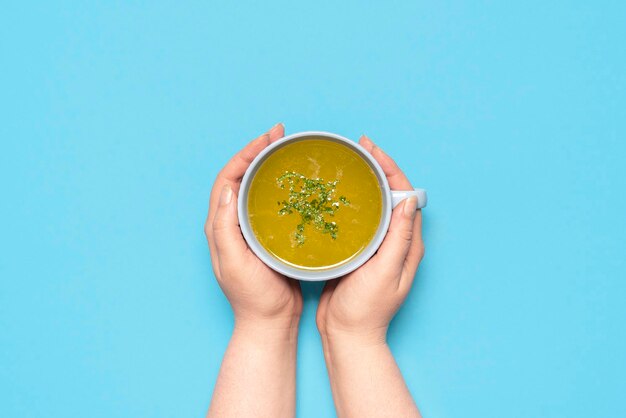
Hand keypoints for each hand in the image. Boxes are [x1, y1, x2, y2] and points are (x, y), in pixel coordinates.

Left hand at [205, 124, 302, 329]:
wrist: (269, 322)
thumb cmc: (252, 296)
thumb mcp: (234, 262)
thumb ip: (225, 228)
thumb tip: (228, 190)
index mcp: (220, 225)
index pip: (227, 178)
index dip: (245, 154)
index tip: (267, 138)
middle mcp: (232, 223)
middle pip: (241, 176)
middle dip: (258, 152)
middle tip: (280, 135)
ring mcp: (250, 229)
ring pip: (256, 187)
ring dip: (269, 166)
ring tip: (288, 149)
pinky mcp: (267, 236)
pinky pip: (271, 203)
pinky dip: (282, 187)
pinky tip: (298, 182)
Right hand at [316, 134, 424, 344]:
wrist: (347, 336)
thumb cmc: (367, 310)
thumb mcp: (385, 272)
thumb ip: (398, 238)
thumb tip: (409, 199)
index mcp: (406, 243)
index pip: (404, 195)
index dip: (390, 169)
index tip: (372, 150)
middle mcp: (394, 241)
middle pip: (389, 195)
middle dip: (376, 169)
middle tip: (357, 150)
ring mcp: (375, 246)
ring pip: (372, 205)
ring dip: (362, 183)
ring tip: (346, 165)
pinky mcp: (356, 252)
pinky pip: (356, 220)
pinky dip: (347, 203)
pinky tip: (332, 195)